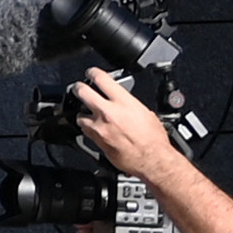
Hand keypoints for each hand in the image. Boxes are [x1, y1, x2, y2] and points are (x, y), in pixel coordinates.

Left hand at [65, 81, 185, 184]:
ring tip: (87, 114)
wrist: (152, 160)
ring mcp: (99, 127)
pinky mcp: (96, 141)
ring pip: (80, 115)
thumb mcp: (146, 113)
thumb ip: (129, 105)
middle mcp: (108, 112)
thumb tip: (123, 102)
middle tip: (79, 88)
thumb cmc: (154, 139)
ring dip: (83, 114)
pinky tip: (93, 129)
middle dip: (78, 89)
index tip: (91, 73)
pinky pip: (85, 131)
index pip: (102, 79)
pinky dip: (88, 128)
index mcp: (124, 102)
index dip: (93, 73)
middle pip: (82, 92)